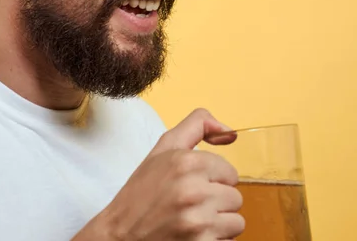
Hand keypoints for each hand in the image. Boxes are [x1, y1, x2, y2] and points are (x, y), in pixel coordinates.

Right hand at [75, 109, 243, 240]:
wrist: (119, 234)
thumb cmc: (141, 193)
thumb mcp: (162, 150)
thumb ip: (196, 127)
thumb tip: (230, 131)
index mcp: (186, 162)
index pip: (230, 173)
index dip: (213, 180)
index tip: (193, 185)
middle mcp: (194, 190)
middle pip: (235, 198)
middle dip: (216, 203)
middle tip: (190, 205)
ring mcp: (198, 221)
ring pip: (236, 222)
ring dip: (219, 225)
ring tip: (193, 222)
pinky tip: (193, 236)